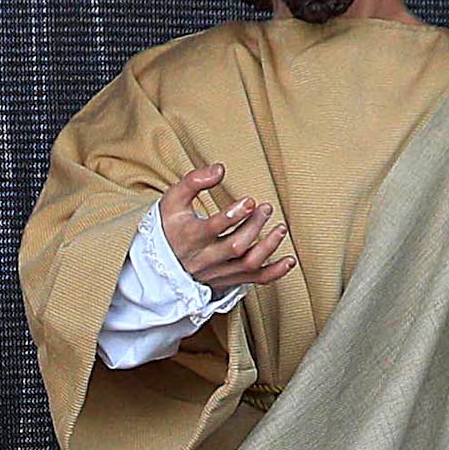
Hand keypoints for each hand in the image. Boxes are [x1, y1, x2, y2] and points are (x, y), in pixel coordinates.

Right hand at [162, 162, 294, 295]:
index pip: (214, 228)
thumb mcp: (173, 200)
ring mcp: (218, 271)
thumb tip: (220, 169)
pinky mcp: (228, 279)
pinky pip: (254, 280)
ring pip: (247, 263)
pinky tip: (289, 260)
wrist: (160, 265)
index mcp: (191, 236)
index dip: (234, 215)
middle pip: (235, 246)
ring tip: (281, 228)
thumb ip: (193, 181)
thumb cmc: (169, 227)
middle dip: (255, 226)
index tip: (249, 201)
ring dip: (268, 246)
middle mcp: (205, 258)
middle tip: (266, 208)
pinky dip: (275, 272)